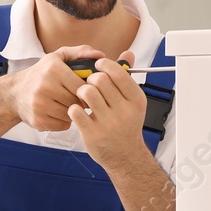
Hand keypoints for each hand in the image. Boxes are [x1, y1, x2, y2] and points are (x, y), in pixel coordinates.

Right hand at [9, 46, 105, 131]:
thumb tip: (101, 56)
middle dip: (79, 101)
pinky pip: (62, 125)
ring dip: (72, 112)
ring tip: (66, 104)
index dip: (87, 90)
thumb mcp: (59, 57)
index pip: (82, 86)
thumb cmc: (42, 73)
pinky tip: (57, 112)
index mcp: (53, 69)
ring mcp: (40, 105)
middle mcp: (45, 86)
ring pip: (71, 114)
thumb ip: (81, 53)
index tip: (84, 90)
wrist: (15, 92)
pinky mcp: (38, 120)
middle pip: (77, 101)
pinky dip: (64, 121)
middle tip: (76, 98)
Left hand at [67, 50, 145, 169]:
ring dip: (81, 91)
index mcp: (136, 100)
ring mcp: (108, 123)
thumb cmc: (127, 126)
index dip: (104, 64)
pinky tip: (79, 111)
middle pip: (99, 80)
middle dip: (91, 78)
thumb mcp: (133, 102)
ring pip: (86, 92)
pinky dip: (74, 108)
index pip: (118, 72)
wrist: (125, 156)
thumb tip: (128, 54)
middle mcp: (124, 111)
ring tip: (83, 97)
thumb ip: (128, 78)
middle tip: (90, 84)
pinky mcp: (92, 133)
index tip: (98, 65)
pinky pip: (75, 110)